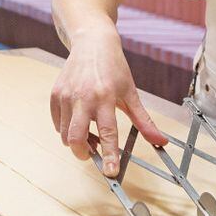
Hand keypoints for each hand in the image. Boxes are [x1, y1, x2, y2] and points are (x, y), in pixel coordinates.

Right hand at [49, 32, 165, 176]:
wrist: (92, 43)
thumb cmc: (114, 68)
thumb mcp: (131, 92)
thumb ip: (144, 120)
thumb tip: (160, 141)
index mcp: (105, 97)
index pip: (107, 133)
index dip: (109, 155)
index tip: (111, 173)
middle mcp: (82, 97)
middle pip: (75, 138)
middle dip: (83, 154)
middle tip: (94, 155)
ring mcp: (65, 96)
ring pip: (65, 134)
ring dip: (77, 142)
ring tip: (90, 134)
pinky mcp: (55, 95)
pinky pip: (57, 124)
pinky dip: (67, 130)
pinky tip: (79, 121)